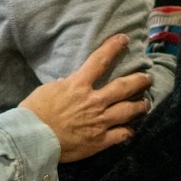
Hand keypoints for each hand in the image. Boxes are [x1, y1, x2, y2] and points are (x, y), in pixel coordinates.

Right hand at [18, 34, 151, 161]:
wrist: (31, 138)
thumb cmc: (34, 112)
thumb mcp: (48, 90)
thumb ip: (64, 86)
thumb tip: (70, 82)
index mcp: (78, 85)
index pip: (99, 61)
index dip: (113, 47)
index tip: (124, 39)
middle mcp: (94, 101)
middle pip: (123, 87)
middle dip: (138, 81)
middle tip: (148, 78)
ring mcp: (99, 121)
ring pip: (128, 111)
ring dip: (140, 106)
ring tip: (146, 103)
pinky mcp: (99, 141)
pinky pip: (121, 135)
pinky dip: (128, 131)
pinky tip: (131, 129)